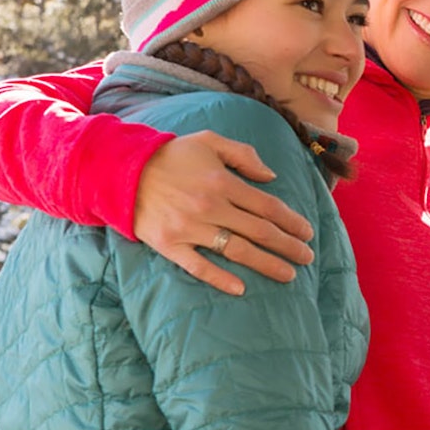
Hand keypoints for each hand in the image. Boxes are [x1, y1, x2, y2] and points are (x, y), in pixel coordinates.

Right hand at [133, 130, 315, 295]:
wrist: (122, 171)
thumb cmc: (171, 155)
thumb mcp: (209, 141)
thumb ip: (244, 154)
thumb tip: (272, 176)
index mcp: (223, 182)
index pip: (268, 206)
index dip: (292, 221)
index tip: (308, 233)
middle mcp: (210, 207)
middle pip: (259, 231)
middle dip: (288, 246)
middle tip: (307, 257)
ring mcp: (190, 228)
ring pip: (237, 251)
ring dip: (266, 264)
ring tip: (288, 274)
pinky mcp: (170, 245)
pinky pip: (198, 267)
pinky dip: (220, 279)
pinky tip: (241, 288)